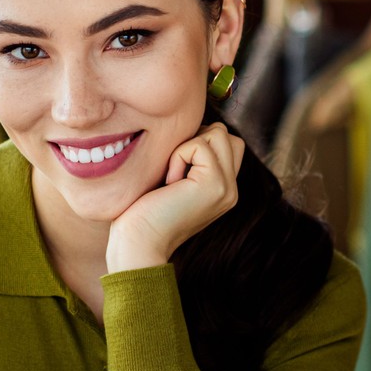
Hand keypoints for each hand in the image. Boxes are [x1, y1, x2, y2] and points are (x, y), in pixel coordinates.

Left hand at [106, 123, 244, 272]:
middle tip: (173, 170)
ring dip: (186, 146)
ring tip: (172, 177)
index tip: (174, 169)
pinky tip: (169, 183)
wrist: (139, 244)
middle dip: (195, 139)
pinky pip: (199, 144)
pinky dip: (178, 156)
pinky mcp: (215, 185)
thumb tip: (194, 127)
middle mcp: (231, 189)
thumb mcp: (172, 181)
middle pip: (226, 134)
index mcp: (223, 189)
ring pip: (218, 133)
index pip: (226, 143)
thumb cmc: (143, 212)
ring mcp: (227, 188)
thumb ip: (190, 160)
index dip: (197, 142)